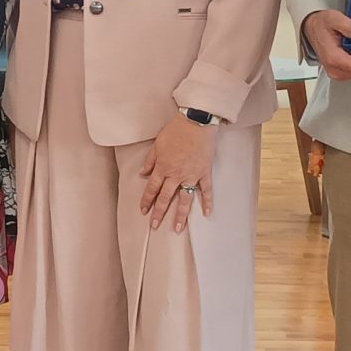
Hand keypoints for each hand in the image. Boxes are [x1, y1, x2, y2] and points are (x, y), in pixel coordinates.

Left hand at [137, 115, 216, 233]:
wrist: (196, 122)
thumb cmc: (176, 131)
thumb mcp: (157, 144)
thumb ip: (150, 161)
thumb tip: (142, 173)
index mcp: (163, 168)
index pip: (152, 188)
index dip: (147, 201)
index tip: (143, 211)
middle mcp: (176, 175)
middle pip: (165, 198)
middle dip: (159, 213)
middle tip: (154, 226)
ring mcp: (191, 176)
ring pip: (184, 199)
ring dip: (180, 215)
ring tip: (177, 228)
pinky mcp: (204, 173)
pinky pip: (206, 190)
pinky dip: (207, 202)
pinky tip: (207, 213)